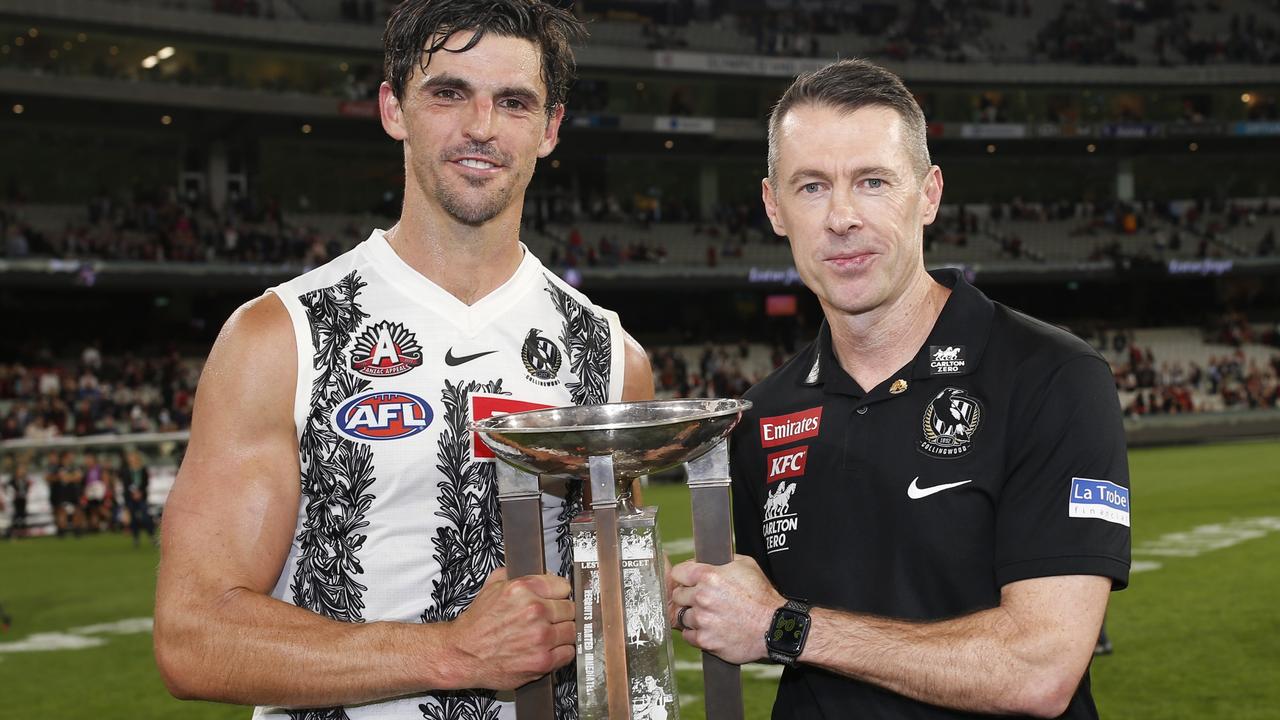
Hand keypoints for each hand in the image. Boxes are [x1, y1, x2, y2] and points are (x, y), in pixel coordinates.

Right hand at [446, 567, 575, 690]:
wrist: (462, 654)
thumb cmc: (477, 625)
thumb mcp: (491, 588)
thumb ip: (516, 576)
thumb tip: (542, 573)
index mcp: (522, 589)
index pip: (563, 586)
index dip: (558, 594)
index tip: (556, 600)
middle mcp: (534, 611)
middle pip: (570, 609)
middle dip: (561, 614)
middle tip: (550, 620)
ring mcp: (540, 637)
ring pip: (572, 631)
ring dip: (562, 634)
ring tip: (549, 636)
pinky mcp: (543, 661)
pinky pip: (568, 653)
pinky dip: (561, 652)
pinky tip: (549, 649)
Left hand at [668, 554, 784, 664]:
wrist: (775, 627)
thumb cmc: (762, 597)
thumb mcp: (746, 565)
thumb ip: (722, 559)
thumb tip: (708, 558)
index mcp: (709, 576)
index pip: (678, 572)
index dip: (684, 576)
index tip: (689, 581)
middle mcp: (702, 597)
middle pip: (677, 595)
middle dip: (688, 596)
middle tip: (702, 600)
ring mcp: (703, 620)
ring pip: (682, 616)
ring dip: (693, 616)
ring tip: (710, 616)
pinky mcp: (705, 640)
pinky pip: (688, 635)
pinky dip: (696, 633)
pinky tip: (710, 629)